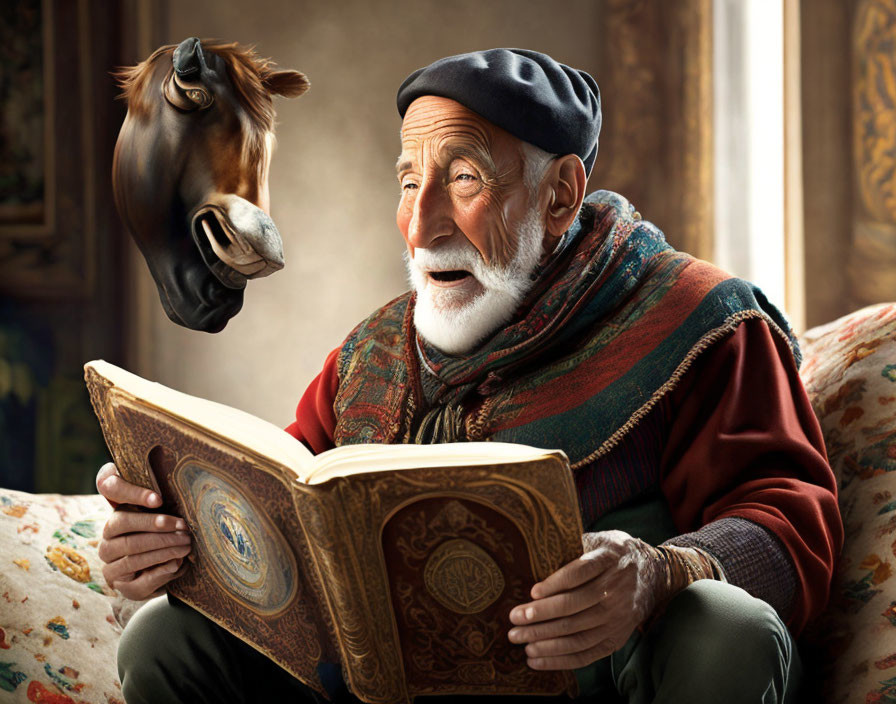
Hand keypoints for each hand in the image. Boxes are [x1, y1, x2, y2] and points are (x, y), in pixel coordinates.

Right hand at [96, 462, 191, 599]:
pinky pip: (140, 581)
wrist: (161, 570)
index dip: (133, 495)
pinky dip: (161, 572)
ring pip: (132, 555)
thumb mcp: (165, 514)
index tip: (159, 499)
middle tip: (184, 528)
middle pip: (124, 525)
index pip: (110, 495)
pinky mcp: (123, 586)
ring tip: (186, 545)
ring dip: (163, 550)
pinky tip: (178, 564)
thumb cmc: (166, 533)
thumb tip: (173, 479)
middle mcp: (106, 539)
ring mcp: (111, 565)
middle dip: (157, 527)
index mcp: (114, 516)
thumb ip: (163, 500)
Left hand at [507, 530, 666, 669]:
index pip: (579, 573)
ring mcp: (617, 618)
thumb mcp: (600, 539)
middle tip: (513, 619)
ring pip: (576, 634)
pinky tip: (535, 659)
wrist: (654, 574)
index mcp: (609, 560)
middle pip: (573, 607)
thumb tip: (537, 551)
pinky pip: (586, 654)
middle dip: (539, 616)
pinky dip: (559, 659)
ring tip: (519, 639)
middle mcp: (615, 591)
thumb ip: (575, 544)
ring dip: (544, 640)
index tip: (532, 592)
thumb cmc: (615, 553)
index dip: (555, 584)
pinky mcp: (617, 638)